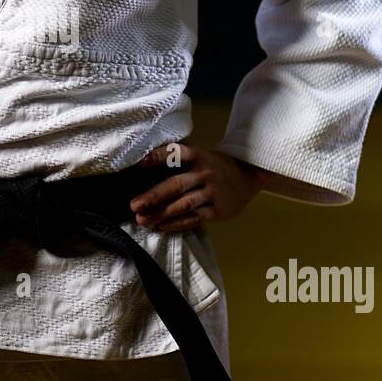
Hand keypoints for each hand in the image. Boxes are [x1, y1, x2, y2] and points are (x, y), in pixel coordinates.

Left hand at [129, 141, 264, 233]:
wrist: (247, 177)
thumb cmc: (213, 167)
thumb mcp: (200, 157)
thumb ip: (178, 162)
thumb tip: (142, 170)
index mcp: (198, 156)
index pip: (177, 153)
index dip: (159, 157)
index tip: (141, 164)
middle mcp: (205, 173)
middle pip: (176, 184)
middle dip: (153, 196)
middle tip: (134, 205)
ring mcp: (213, 192)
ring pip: (184, 204)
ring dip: (161, 213)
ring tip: (142, 220)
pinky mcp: (219, 210)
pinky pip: (195, 218)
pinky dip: (178, 223)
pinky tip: (162, 226)